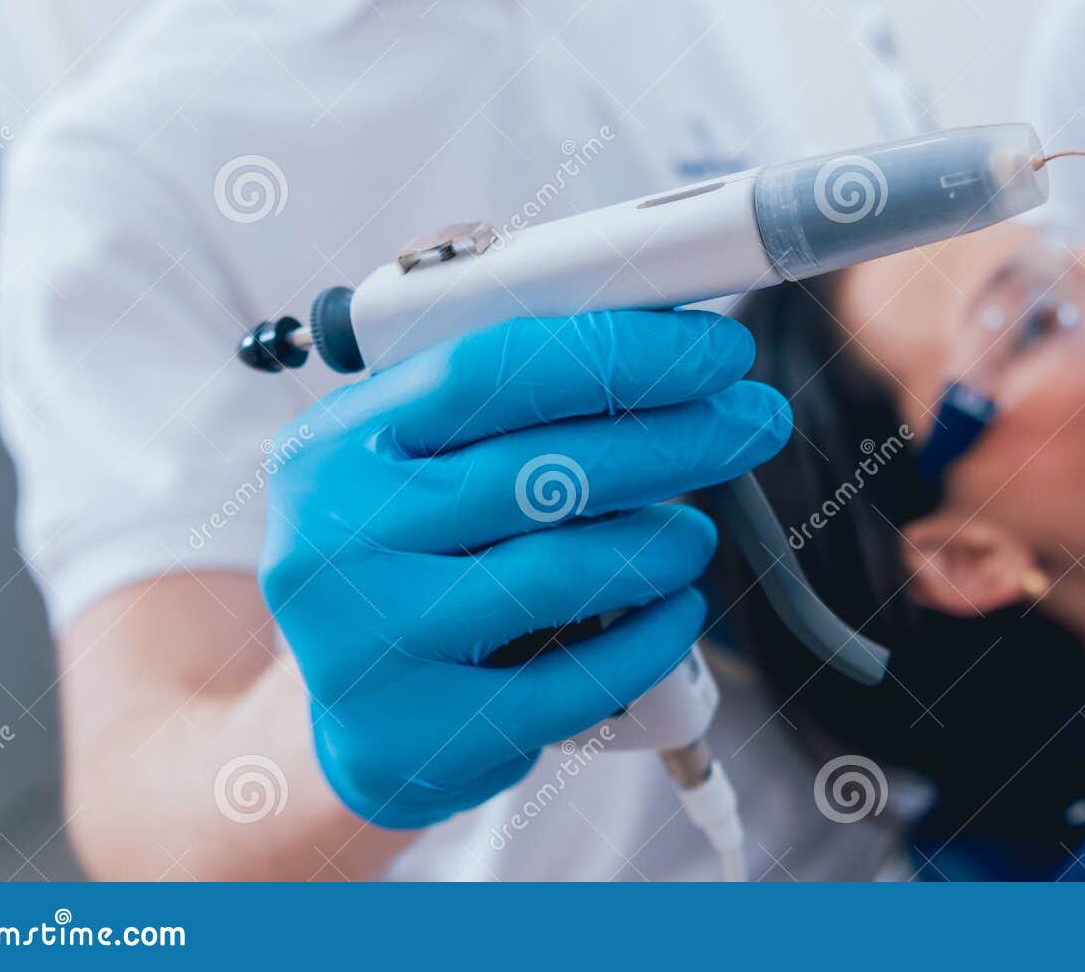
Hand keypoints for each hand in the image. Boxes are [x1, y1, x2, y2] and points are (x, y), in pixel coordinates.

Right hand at [259, 310, 790, 828]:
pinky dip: (652, 639)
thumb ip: (509, 409)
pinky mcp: (419, 737)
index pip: (487, 369)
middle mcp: (331, 538)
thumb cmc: (406, 566)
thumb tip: (668, 350)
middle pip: (538, 468)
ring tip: (696, 534)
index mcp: (332, 444)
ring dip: (662, 542)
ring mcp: (365, 645)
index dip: (616, 351)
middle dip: (674, 437)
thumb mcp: (418, 470)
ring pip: (559, 572)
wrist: (341, 721)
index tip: (713, 348)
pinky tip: (678, 610)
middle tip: (753, 422)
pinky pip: (575, 681)